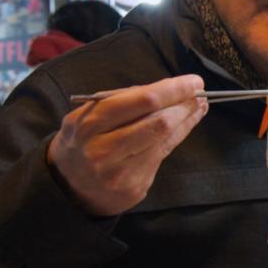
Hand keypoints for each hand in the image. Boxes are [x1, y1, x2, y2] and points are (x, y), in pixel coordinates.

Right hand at [47, 75, 208, 214]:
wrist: (68, 186)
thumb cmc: (83, 140)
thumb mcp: (88, 115)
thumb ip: (122, 101)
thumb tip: (167, 89)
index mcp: (89, 124)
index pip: (141, 101)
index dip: (172, 90)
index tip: (193, 81)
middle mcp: (103, 150)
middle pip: (158, 122)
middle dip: (184, 104)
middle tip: (200, 92)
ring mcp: (120, 172)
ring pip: (164, 139)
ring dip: (186, 118)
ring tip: (198, 104)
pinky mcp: (135, 186)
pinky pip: (163, 154)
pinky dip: (179, 134)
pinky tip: (187, 123)